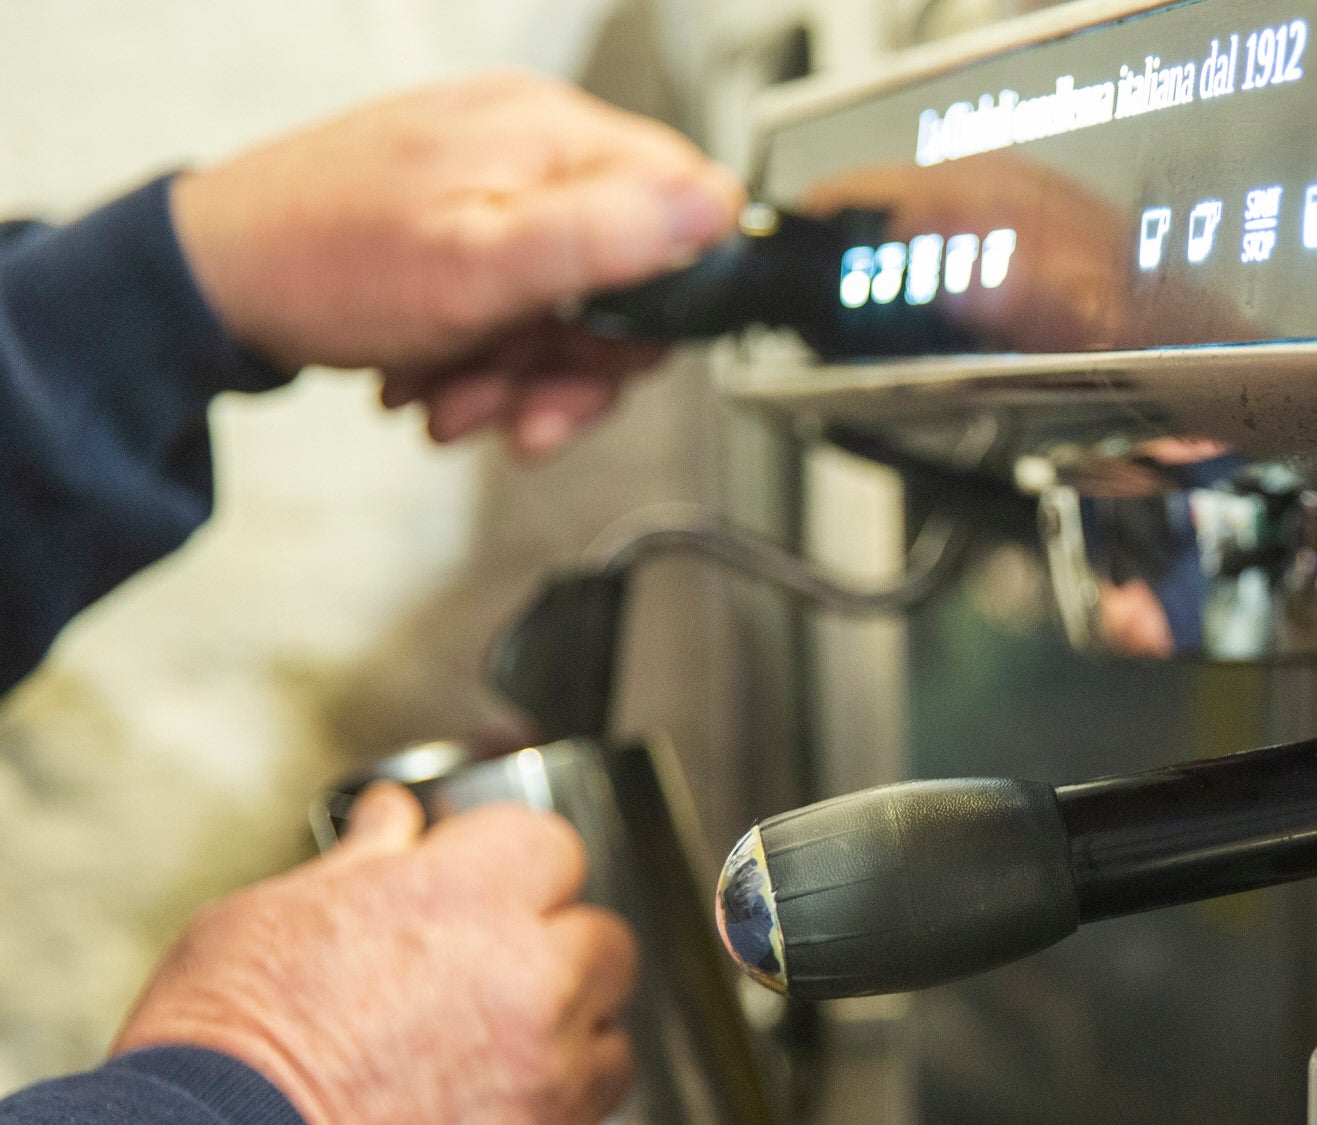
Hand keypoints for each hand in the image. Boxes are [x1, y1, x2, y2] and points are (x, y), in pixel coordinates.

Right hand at [114, 783, 636, 1124]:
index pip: (548, 846)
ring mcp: (558, 1086)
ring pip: (609, 1047)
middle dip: (556, 959)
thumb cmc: (219, 1065)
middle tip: (482, 993)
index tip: (483, 897)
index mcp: (464, 903)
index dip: (513, 871)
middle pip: (604, 943)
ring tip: (468, 1084)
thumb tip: (395, 820)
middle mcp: (535, 986)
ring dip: (563, 1054)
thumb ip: (360, 868)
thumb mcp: (263, 926)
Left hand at [169, 72, 744, 454]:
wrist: (209, 284)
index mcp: (549, 134)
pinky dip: (487, 359)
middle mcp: (527, 146)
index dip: (668, 299)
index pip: (684, 203)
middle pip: (628, 274)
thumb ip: (608, 235)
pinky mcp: (458, 224)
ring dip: (524, 377)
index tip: (616, 357)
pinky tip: (440, 379)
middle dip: (578, 362)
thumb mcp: (483, 264)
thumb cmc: (322, 265)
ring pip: (570, 305)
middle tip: (525, 406)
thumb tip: (716, 207)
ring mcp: (491, 185)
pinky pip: (516, 306)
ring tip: (462, 402)